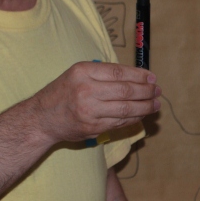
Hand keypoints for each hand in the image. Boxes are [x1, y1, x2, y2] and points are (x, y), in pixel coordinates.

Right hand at [30, 61, 160, 143]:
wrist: (42, 118)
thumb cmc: (62, 92)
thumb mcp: (77, 73)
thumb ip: (102, 73)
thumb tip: (136, 76)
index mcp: (83, 72)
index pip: (119, 72)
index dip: (140, 75)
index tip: (152, 77)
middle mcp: (86, 90)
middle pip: (126, 91)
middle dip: (147, 91)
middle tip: (158, 91)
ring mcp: (90, 111)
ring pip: (126, 109)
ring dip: (145, 107)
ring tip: (156, 104)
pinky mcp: (93, 128)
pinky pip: (120, 122)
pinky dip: (134, 118)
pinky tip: (141, 114)